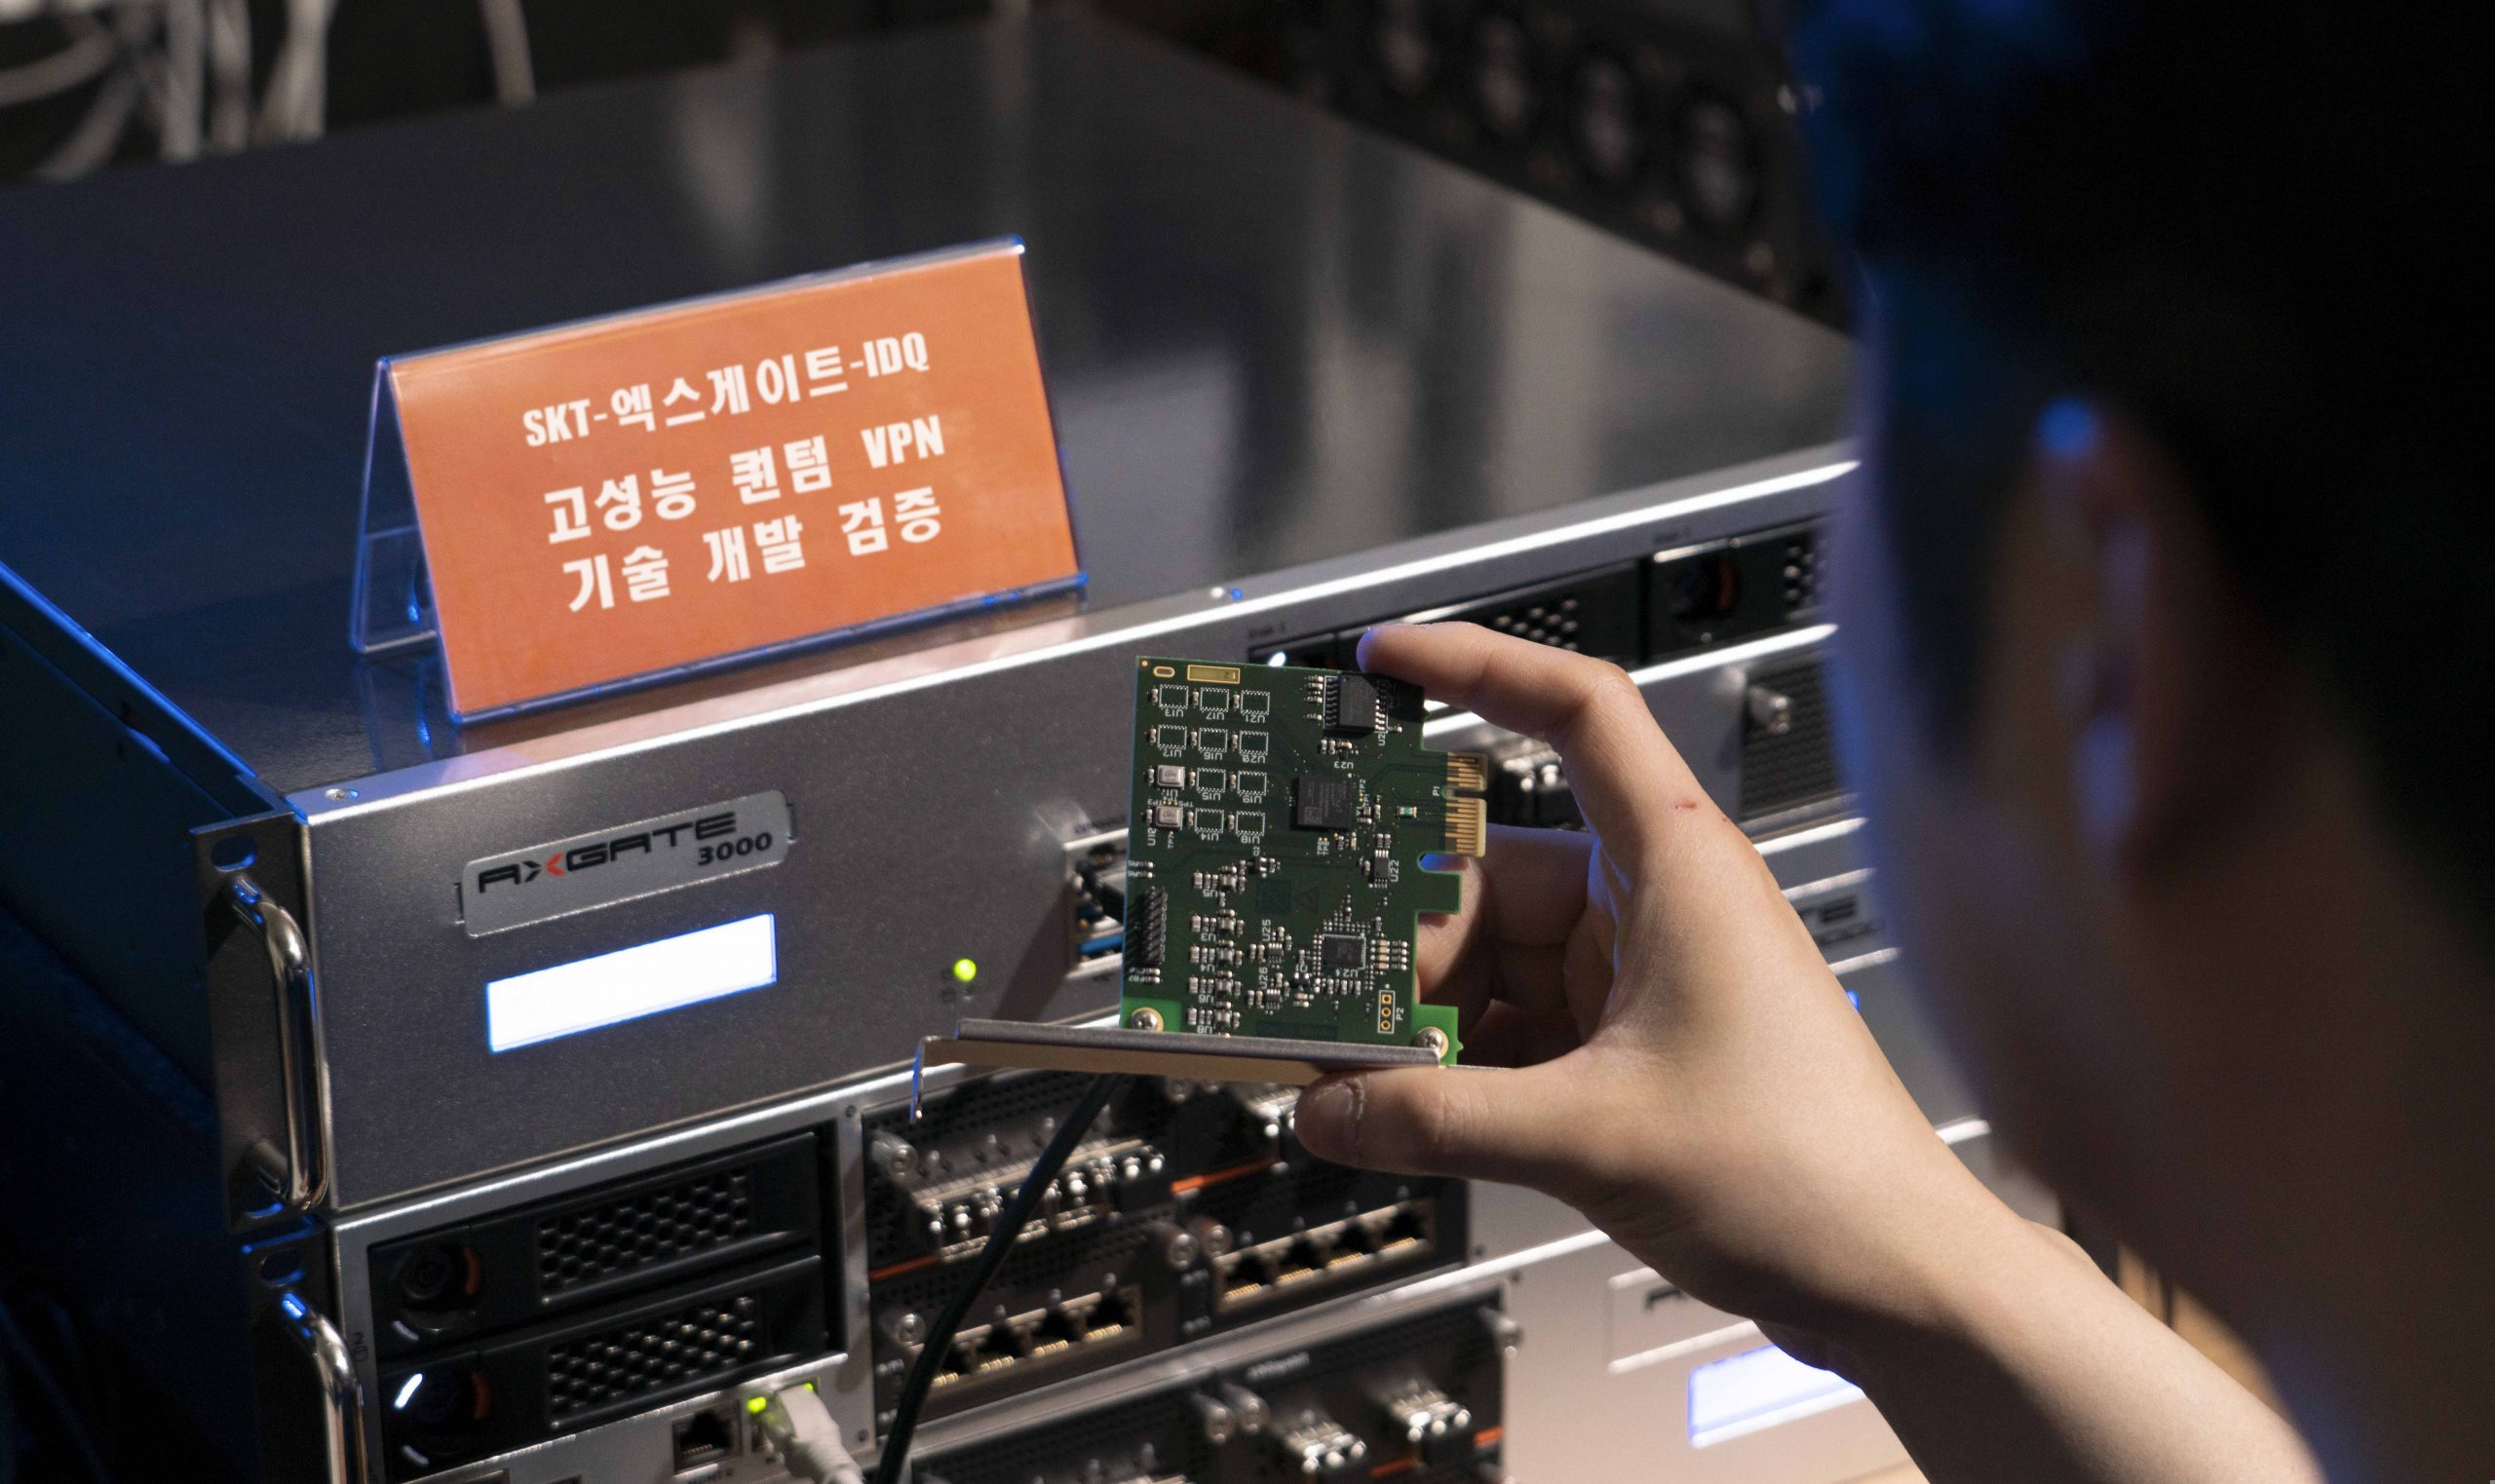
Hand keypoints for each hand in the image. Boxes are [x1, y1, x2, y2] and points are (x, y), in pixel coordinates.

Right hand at [1292, 623, 2027, 1350]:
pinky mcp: (1631, 1049)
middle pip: (1488, 875)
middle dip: (1401, 936)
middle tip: (1317, 982)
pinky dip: (1456, 1063)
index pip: (1575, 711)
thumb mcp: (1593, 1137)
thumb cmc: (1814, 1172)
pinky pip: (1513, 1028)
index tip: (1386, 657)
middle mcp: (1656, 903)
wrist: (1892, 1276)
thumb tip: (1331, 1108)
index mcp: (1677, 865)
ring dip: (1422, 1015)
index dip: (1477, 665)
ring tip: (1349, 1066)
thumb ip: (1440, 1120)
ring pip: (1492, 962)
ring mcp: (1642, 977)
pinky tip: (1403, 1106)